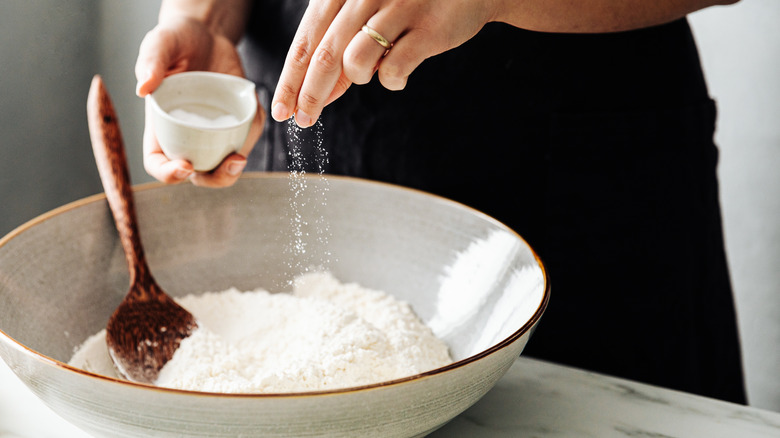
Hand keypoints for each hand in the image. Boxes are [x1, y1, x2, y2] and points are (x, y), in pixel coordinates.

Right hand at [135, 16, 264, 187]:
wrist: (206, 34)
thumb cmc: (176, 41)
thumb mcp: (160, 44)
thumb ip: (151, 62)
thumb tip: (143, 88)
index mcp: (161, 126)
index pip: (158, 163)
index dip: (168, 174)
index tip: (185, 166)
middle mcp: (186, 135)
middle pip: (197, 175)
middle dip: (214, 178)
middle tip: (230, 163)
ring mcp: (212, 132)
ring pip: (224, 164)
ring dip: (235, 168)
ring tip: (240, 154)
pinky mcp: (235, 123)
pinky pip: (246, 137)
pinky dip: (253, 133)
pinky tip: (255, 115)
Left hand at [269, 0, 495, 127]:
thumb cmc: (411, 3)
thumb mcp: (367, 14)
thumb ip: (341, 48)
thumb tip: (316, 94)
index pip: (306, 39)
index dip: (290, 78)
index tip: (282, 108)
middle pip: (324, 55)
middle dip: (309, 94)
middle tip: (302, 120)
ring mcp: (399, 7)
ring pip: (356, 61)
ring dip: (358, 78)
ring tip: (374, 71)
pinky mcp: (428, 28)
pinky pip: (394, 69)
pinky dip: (392, 80)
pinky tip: (399, 73)